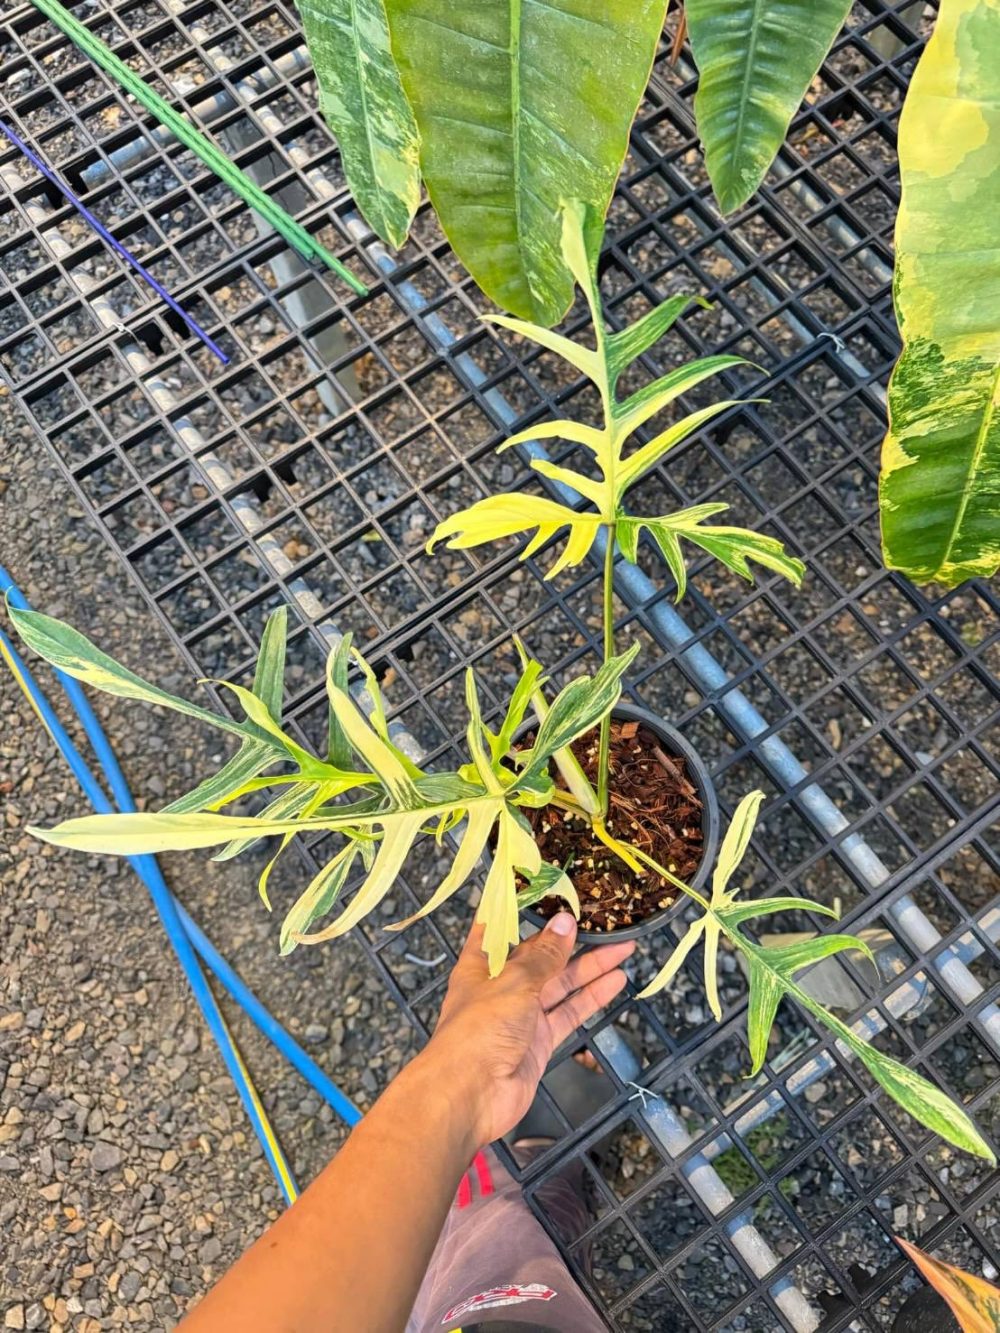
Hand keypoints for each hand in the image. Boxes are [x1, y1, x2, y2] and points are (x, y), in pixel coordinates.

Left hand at [421, 913, 634, 1146]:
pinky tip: (614, 982)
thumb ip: (544, 956)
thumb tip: (566, 922)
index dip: (518, 910)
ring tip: (623, 950)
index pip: (498, 929)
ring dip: (590, 969)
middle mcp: (501, 986)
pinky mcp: (539, 1041)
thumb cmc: (480, 1028)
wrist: (470, 1095)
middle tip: (607, 925)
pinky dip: (591, 998)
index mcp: (482, 964)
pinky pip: (569, 1013)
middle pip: (541, 958)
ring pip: (560, 985)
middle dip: (571, 942)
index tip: (542, 891)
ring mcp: (522, 1015)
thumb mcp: (514, 982)